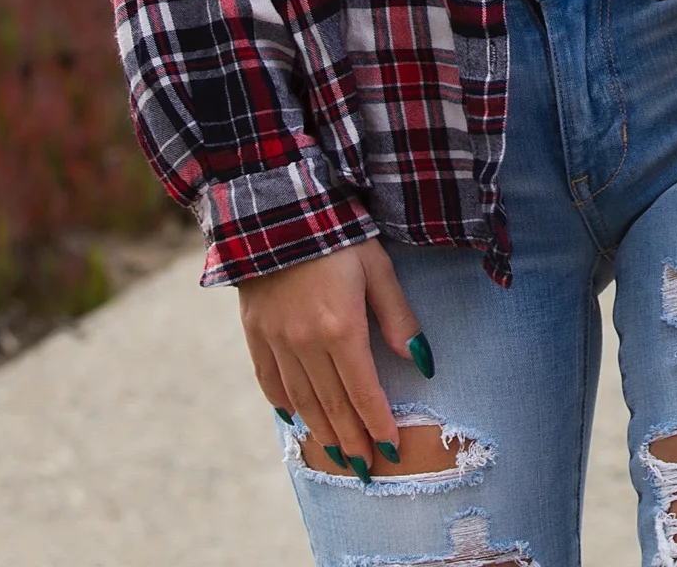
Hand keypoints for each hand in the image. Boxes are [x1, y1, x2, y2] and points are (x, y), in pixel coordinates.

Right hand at [237, 239, 424, 480]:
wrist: (277, 207)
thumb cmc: (339, 233)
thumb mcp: (378, 267)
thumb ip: (398, 317)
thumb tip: (422, 362)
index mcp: (341, 327)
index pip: (363, 391)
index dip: (378, 423)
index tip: (392, 449)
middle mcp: (306, 342)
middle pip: (332, 404)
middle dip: (353, 440)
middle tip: (367, 469)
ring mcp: (276, 339)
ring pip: (302, 400)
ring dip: (322, 432)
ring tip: (338, 456)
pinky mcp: (254, 331)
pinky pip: (269, 380)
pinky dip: (284, 404)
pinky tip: (295, 420)